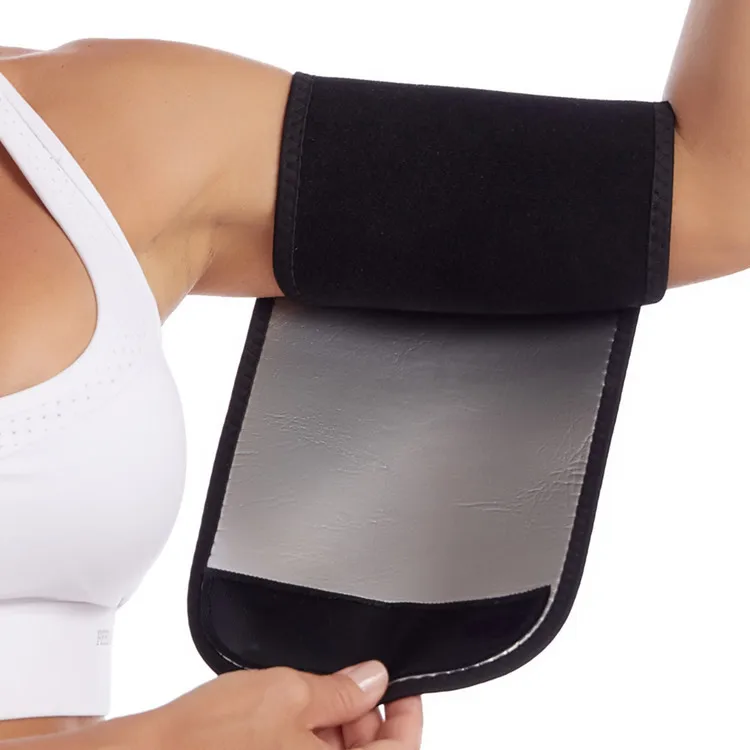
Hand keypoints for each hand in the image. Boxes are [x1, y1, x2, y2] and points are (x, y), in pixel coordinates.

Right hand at [140, 660, 422, 749]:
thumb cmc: (206, 740)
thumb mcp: (287, 694)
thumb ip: (341, 689)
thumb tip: (373, 679)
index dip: (407, 714)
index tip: (402, 688)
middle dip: (365, 718)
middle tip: (348, 682)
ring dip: (336, 731)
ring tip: (311, 696)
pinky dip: (310, 744)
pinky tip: (291, 718)